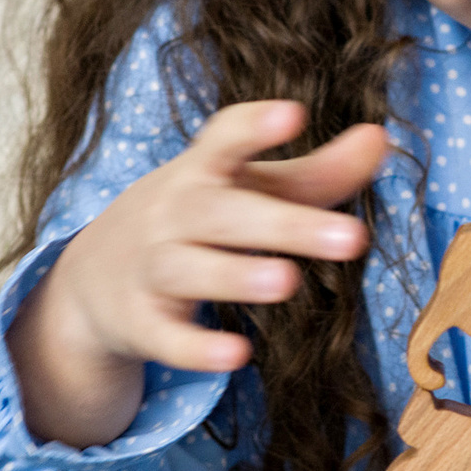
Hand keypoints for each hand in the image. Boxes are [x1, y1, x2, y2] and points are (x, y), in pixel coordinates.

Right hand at [9, 101, 388, 445]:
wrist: (89, 281)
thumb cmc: (194, 221)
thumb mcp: (246, 190)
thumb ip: (316, 170)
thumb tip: (381, 138)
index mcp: (202, 171)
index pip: (223, 139)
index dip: (255, 127)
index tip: (294, 114)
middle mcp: (173, 214)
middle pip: (225, 213)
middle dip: (287, 224)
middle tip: (354, 238)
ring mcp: (153, 269)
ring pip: (192, 271)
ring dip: (237, 276)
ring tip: (288, 281)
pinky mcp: (142, 324)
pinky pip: (168, 338)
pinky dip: (197, 349)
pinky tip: (237, 356)